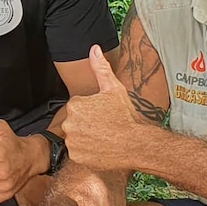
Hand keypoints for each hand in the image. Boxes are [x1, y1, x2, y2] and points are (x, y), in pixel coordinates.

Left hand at [63, 45, 141, 170]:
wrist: (138, 144)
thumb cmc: (127, 116)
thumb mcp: (114, 88)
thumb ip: (100, 68)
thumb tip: (93, 48)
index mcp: (74, 105)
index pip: (78, 108)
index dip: (92, 111)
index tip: (105, 115)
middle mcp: (69, 123)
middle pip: (75, 122)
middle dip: (87, 124)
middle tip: (105, 127)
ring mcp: (72, 141)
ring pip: (76, 137)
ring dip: (86, 138)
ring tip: (104, 137)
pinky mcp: (76, 156)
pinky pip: (78, 153)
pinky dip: (87, 152)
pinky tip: (101, 148)